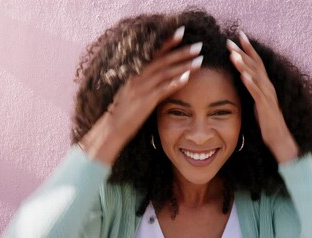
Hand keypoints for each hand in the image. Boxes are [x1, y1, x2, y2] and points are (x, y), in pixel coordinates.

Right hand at [80, 26, 203, 164]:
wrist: (111, 129)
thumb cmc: (124, 112)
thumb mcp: (133, 93)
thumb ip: (146, 83)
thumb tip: (162, 77)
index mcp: (135, 74)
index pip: (154, 54)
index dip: (167, 43)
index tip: (181, 32)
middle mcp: (138, 78)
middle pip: (162, 61)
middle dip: (181, 52)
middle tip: (199, 45)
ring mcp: (141, 89)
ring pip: (165, 73)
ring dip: (183, 65)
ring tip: (200, 60)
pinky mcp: (145, 102)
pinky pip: (162, 90)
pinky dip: (175, 83)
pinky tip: (187, 78)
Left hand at [226, 32, 298, 162]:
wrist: (279, 137)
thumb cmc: (267, 120)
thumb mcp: (257, 100)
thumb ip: (251, 88)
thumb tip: (242, 77)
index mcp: (265, 84)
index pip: (256, 62)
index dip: (248, 48)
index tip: (238, 35)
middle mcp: (268, 86)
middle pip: (254, 65)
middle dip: (242, 52)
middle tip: (229, 42)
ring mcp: (267, 96)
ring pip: (255, 77)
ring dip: (244, 65)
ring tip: (233, 56)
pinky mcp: (265, 107)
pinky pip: (257, 93)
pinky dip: (251, 84)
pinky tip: (243, 76)